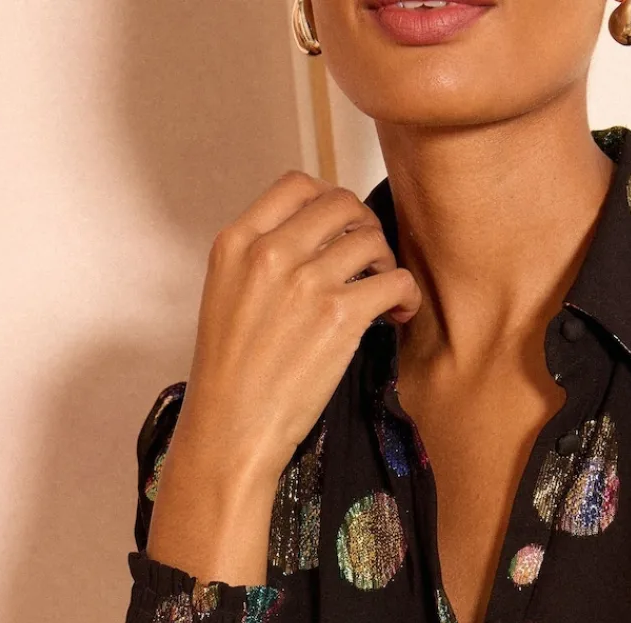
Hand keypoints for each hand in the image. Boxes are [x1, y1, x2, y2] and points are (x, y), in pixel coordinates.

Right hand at [172, 169, 421, 488]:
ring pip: (372, 239)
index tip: (341, 227)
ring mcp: (306, 282)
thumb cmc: (229, 378)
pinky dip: (406, 295)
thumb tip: (312, 245)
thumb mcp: (225, 298)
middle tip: (368, 261)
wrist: (231, 429)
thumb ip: (259, 263)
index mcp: (236, 242)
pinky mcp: (339, 316)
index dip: (329, 199)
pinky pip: (396, 280)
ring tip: (381, 294)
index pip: (296, 186)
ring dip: (386, 262)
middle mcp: (270, 253)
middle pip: (341, 203)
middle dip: (364, 227)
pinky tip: (396, 314)